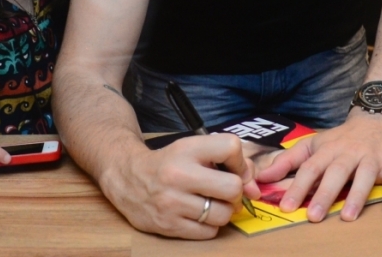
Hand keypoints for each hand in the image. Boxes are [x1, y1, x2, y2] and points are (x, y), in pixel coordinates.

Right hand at [99, 133, 258, 239]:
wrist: (128, 177)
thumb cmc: (170, 162)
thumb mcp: (195, 149)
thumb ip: (230, 161)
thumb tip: (254, 187)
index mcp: (187, 149)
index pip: (231, 148)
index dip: (239, 160)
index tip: (231, 167)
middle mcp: (179, 175)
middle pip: (232, 188)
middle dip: (235, 191)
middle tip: (225, 191)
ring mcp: (172, 203)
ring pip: (222, 215)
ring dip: (223, 211)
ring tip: (211, 203)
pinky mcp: (168, 226)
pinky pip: (208, 233)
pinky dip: (209, 226)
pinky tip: (199, 215)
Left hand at [255, 109, 381, 222]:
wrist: (377, 119)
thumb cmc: (341, 139)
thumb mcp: (313, 144)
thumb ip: (288, 161)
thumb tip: (262, 177)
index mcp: (328, 150)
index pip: (310, 168)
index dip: (298, 187)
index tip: (287, 206)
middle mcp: (349, 153)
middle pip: (336, 173)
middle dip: (325, 194)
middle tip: (314, 217)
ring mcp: (372, 158)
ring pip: (365, 175)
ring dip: (357, 196)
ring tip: (348, 217)